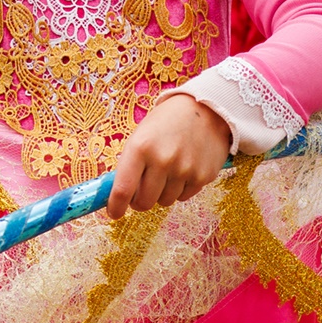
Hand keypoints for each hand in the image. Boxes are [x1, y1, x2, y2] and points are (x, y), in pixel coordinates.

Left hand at [109, 93, 228, 211]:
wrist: (207, 109)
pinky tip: (184, 170)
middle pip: (144, 202)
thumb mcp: (141, 136)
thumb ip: (130, 165)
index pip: (123, 189)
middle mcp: (162, 160)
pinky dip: (180, 189)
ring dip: (162, 193)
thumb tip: (120, 196)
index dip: (116, 207)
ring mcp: (185, 170)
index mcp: (140, 148)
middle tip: (142, 190)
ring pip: (164, 201)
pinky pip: (183, 197)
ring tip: (168, 171)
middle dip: (140, 200)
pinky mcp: (203, 176)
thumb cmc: (168, 122)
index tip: (114, 213)